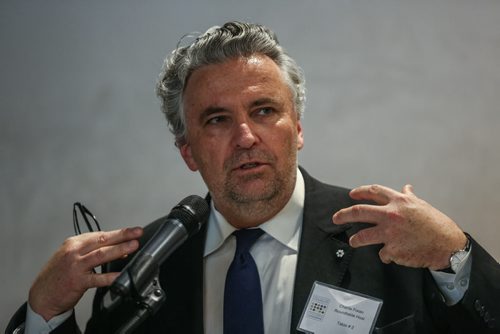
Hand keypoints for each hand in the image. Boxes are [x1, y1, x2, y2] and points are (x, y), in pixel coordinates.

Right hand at [28, 227, 142, 320]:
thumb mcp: (74, 258)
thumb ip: (94, 253)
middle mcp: (74, 251)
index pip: (100, 235)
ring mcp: (75, 266)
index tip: (133, 231)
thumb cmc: (59, 274)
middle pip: (102, 240)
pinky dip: (110, 276)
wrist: (41, 294)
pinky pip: (97, 278)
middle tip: (138, 232)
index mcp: (74, 243)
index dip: (119, 233)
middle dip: (122, 235)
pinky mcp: (77, 281)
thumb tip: (121, 251)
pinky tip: (121, 275)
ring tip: (133, 246)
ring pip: (101, 255)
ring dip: (119, 249)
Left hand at [332, 184, 466, 269]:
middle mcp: (391, 215)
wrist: (447, 245)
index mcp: (398, 202)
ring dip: (356, 239)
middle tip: (336, 218)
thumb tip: (406, 188)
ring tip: (353, 241)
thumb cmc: (436, 224)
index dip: (360, 192)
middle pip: (359, 212)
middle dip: (343, 215)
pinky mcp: (392, 250)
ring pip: (363, 236)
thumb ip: (409, 198)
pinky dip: (387, 254)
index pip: (374, 191)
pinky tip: (394, 255)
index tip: (352, 194)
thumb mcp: (422, 206)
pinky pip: (383, 253)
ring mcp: (390, 233)